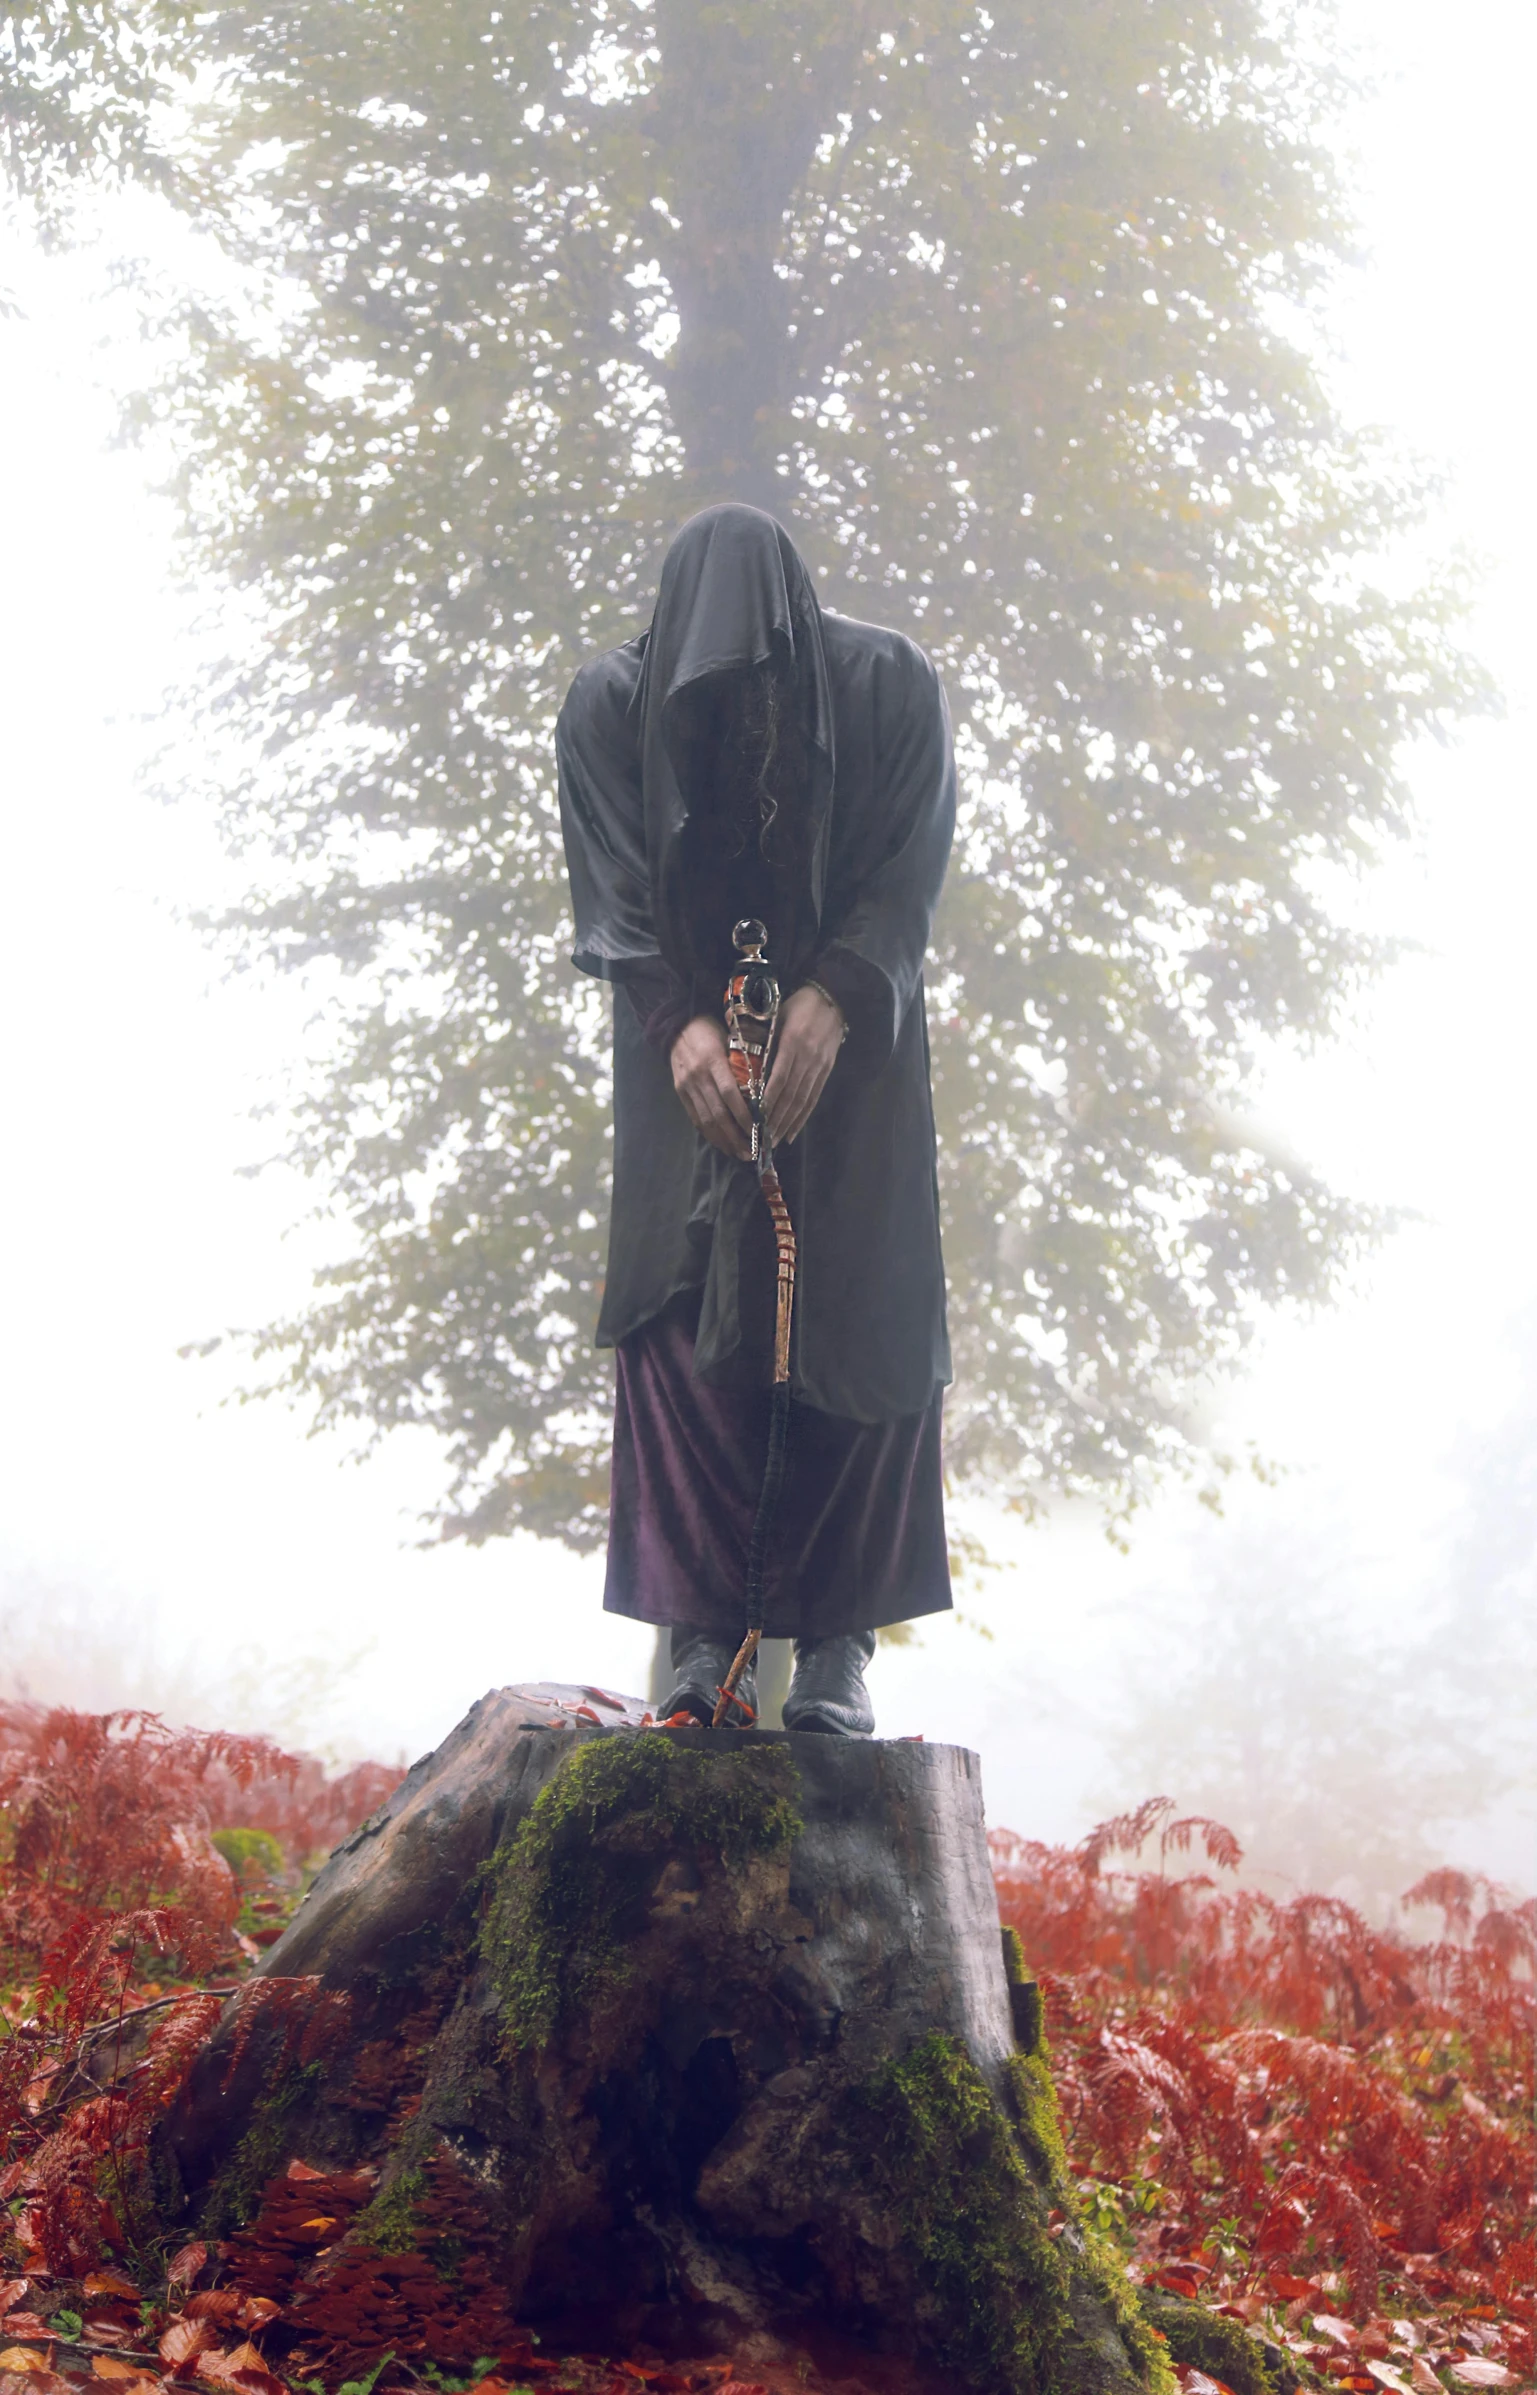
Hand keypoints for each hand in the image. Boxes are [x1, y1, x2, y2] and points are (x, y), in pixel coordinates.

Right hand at [671, 1015, 752, 1158]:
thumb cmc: (712, 1030)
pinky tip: (723, 1143)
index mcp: (713, 1060)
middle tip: (752, 1152)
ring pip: (706, 1120)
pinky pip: (696, 1118)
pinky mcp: (680, 1092)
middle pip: (718, 1113)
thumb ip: (743, 1063)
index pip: (730, 1094)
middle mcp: (698, 1075)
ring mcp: (686, 1085)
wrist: (677, 1025)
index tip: (758, 1130)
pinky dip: (710, 1134)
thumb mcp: (730, 1039)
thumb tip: (764, 1089)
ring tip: (740, 1153)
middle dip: (736, 1136)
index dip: (744, 1115)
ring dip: (724, 1140)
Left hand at [765, 983, 844, 1145]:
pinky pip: (813, 1098)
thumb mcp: (777, 1015)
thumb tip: (739, 1052)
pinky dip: (802, 1117)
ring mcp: (819, 1066)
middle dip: (775, 1119)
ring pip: (802, 1100)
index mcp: (793, 1042)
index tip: (756, 1117)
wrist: (833, 998)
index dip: (768, 1100)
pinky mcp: (826, 1070)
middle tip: (762, 1138)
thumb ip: (761, 1035)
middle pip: (790, 1095)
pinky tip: (792, 1131)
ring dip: (787, 1122)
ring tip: (774, 1140)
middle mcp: (808, 1057)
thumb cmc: (798, 1004)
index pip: (779, 1078)